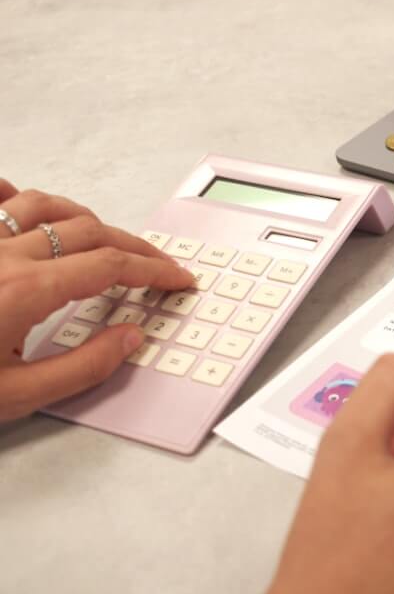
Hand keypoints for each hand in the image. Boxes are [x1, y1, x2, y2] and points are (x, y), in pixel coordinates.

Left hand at [0, 179, 193, 420]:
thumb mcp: (13, 398)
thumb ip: (82, 367)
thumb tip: (128, 339)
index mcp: (24, 292)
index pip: (111, 268)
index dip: (154, 271)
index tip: (177, 280)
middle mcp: (1, 255)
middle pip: (89, 231)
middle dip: (134, 247)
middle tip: (158, 265)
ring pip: (45, 205)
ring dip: (86, 219)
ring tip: (106, 237)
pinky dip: (14, 195)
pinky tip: (23, 201)